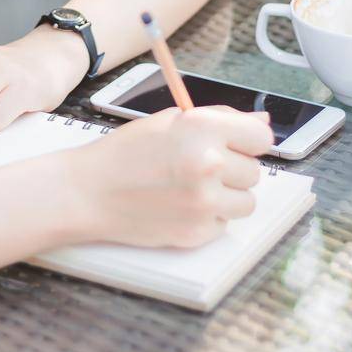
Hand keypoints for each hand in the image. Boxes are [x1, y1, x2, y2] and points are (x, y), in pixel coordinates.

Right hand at [62, 105, 273, 248]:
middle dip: (232, 169)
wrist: (89, 192)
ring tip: (194, 188)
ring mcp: (204, 203)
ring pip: (246, 203)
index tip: (239, 146)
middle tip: (200, 167)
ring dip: (227, 197)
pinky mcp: (197, 232)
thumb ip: (220, 119)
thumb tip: (261, 123)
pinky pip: (223, 224)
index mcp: (203, 130)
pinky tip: (181, 205)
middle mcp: (208, 165)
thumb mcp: (171, 121)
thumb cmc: (126, 153)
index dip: (249, 141)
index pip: (262, 138)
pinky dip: (209, 218)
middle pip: (254, 172)